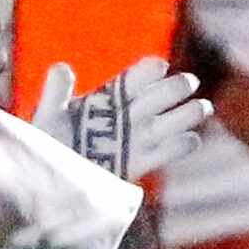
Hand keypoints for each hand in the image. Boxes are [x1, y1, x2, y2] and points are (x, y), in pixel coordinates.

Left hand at [31, 55, 211, 181]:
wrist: (46, 179)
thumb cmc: (47, 142)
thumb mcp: (48, 115)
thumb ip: (55, 93)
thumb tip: (61, 69)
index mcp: (110, 96)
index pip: (136, 77)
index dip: (149, 71)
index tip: (158, 68)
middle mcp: (128, 115)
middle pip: (160, 96)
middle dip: (176, 88)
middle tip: (187, 85)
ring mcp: (135, 139)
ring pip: (170, 122)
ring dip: (189, 113)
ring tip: (202, 108)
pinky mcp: (136, 165)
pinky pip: (166, 152)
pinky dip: (181, 146)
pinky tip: (190, 140)